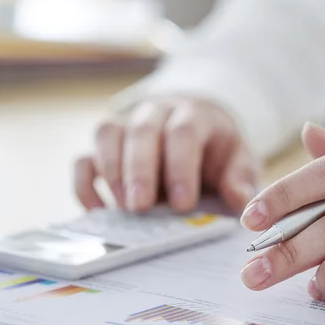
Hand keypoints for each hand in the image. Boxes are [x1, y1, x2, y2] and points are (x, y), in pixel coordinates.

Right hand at [74, 98, 258, 212]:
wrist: (199, 128)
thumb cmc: (218, 149)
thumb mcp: (240, 161)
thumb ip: (240, 179)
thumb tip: (239, 202)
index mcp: (195, 114)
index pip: (183, 132)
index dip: (181, 167)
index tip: (183, 204)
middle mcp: (157, 113)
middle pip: (142, 130)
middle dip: (140, 170)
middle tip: (141, 207)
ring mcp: (127, 125)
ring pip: (107, 134)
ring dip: (112, 172)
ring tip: (124, 208)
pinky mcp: (107, 146)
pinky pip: (85, 158)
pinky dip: (85, 185)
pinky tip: (97, 211)